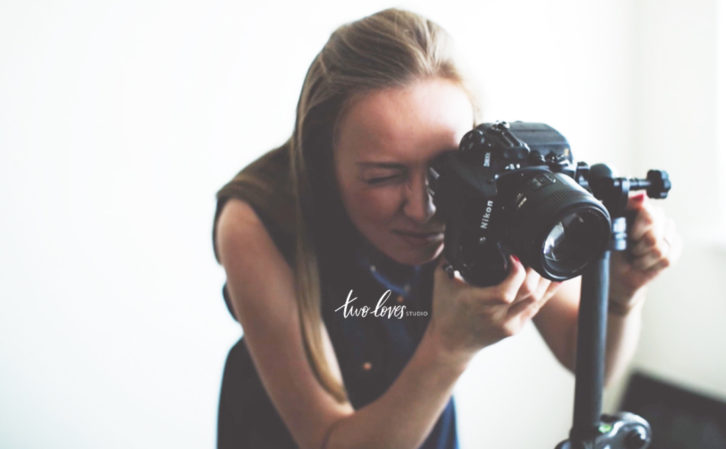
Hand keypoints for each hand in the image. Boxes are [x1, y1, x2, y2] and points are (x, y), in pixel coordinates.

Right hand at [428, 256, 561, 358]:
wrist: (451, 343)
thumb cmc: (445, 312)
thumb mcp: (441, 281)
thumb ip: (450, 258)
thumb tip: (458, 234)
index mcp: (478, 304)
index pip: (506, 292)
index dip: (517, 272)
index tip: (515, 255)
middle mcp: (496, 317)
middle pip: (528, 293)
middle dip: (535, 270)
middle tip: (532, 252)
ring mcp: (510, 324)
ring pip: (537, 300)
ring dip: (544, 278)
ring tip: (544, 259)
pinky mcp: (517, 328)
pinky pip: (537, 307)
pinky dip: (547, 290)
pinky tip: (553, 277)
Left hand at [609, 192, 681, 304]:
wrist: (619, 273)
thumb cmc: (613, 250)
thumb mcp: (611, 229)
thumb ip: (624, 209)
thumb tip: (641, 196)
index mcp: (640, 209)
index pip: (648, 213)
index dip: (638, 230)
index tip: (630, 237)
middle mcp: (657, 217)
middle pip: (655, 234)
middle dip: (639, 247)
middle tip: (631, 249)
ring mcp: (668, 232)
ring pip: (661, 248)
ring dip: (644, 258)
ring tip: (637, 257)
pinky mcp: (675, 246)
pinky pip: (668, 258)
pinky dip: (652, 265)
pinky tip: (646, 262)